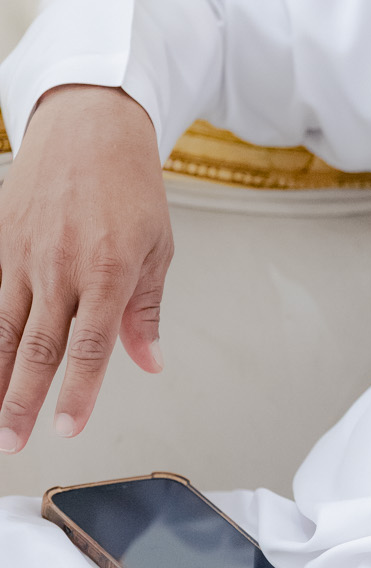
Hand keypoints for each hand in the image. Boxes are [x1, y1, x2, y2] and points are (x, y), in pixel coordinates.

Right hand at [0, 85, 172, 449]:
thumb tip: (148, 361)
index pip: (89, 348)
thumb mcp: (156, 247)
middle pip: (36, 347)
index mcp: (108, 270)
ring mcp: (24, 254)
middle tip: (14, 441)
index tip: (67, 428)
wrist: (89, 126)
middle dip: (21, 400)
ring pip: (2, 328)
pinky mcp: (2, 241)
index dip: (77, 394)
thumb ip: (146, 310)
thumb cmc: (129, 183)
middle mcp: (61, 266)